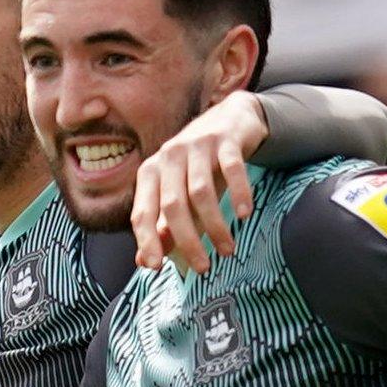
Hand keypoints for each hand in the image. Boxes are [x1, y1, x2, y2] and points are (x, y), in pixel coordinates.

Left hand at [132, 91, 267, 273]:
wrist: (231, 118)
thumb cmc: (200, 165)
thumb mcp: (179, 193)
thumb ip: (163, 226)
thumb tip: (144, 262)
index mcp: (151, 172)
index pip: (141, 212)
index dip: (146, 240)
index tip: (156, 268)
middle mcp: (169, 156)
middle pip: (173, 206)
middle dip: (187, 241)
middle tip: (203, 268)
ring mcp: (197, 145)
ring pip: (201, 192)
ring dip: (215, 225)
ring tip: (228, 250)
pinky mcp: (225, 139)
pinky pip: (232, 168)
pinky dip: (239, 193)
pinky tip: (244, 215)